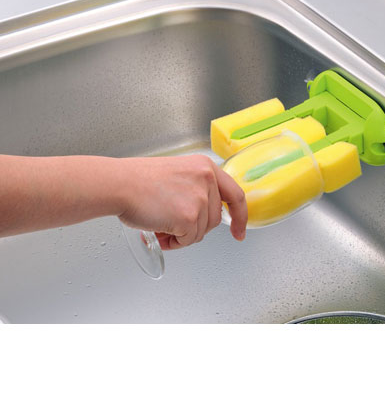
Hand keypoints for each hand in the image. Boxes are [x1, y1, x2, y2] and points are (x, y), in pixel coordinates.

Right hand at [117, 155, 246, 249]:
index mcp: (206, 167)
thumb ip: (197, 188)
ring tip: (161, 223)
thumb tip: (204, 213)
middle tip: (171, 222)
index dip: (240, 216)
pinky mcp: (189, 217)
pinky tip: (159, 230)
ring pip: (202, 232)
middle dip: (196, 226)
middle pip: (215, 218)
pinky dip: (174, 242)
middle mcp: (207, 180)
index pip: (235, 195)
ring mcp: (200, 199)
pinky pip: (188, 240)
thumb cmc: (138, 180)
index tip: (239, 231)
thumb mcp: (179, 173)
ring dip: (182, 234)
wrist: (119, 184)